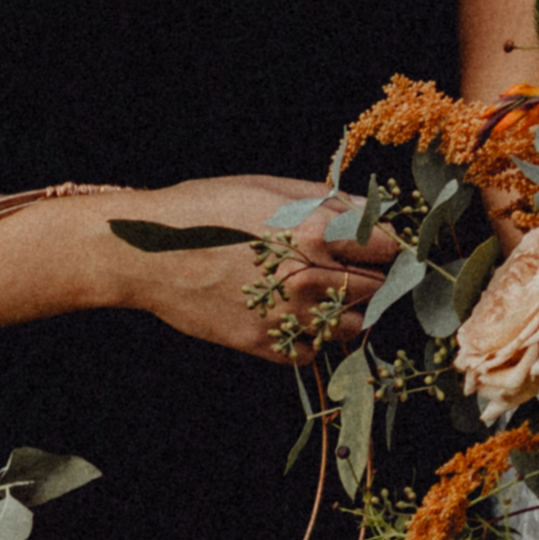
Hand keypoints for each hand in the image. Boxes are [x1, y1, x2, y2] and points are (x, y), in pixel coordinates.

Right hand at [99, 174, 396, 361]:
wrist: (147, 252)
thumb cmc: (206, 209)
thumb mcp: (270, 188)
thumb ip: (328, 201)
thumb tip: (371, 209)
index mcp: (315, 233)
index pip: (388, 248)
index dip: (391, 246)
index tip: (385, 247)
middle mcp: (308, 278)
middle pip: (377, 290)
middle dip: (375, 280)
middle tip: (360, 271)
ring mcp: (286, 315)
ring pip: (351, 327)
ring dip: (349, 313)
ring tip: (328, 295)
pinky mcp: (263, 343)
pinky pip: (311, 351)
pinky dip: (312, 338)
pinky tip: (296, 316)